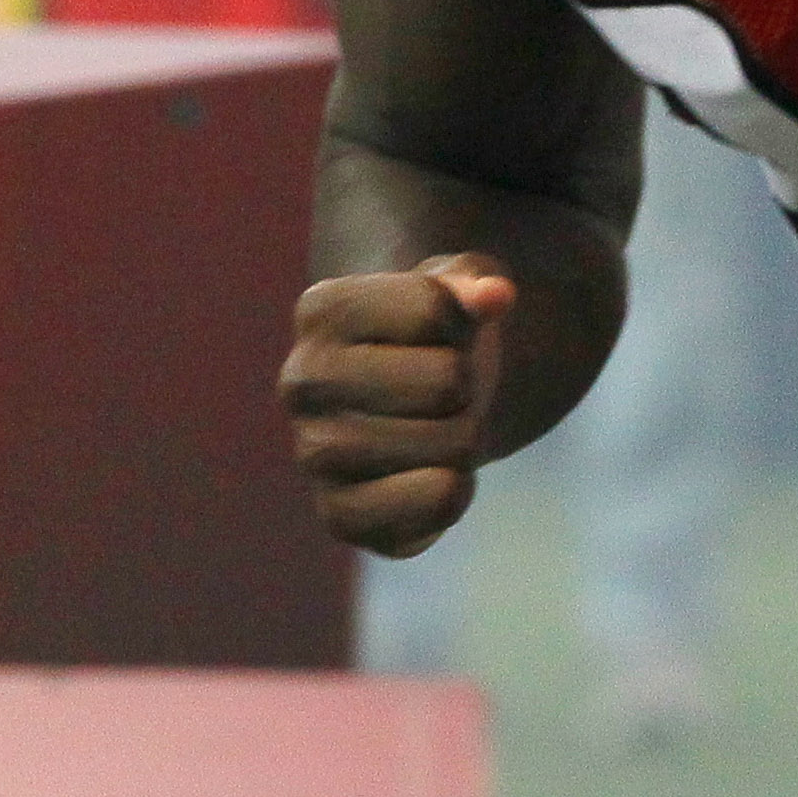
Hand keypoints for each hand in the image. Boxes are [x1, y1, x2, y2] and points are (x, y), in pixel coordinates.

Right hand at [279, 252, 515, 555]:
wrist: (411, 404)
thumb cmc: (434, 333)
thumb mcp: (457, 285)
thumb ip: (476, 280)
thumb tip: (496, 296)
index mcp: (320, 310)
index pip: (435, 308)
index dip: (461, 320)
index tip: (435, 331)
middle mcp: (302, 381)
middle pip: (446, 382)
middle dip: (466, 385)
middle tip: (440, 390)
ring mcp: (313, 454)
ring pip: (449, 445)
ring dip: (465, 437)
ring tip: (435, 427)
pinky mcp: (340, 516)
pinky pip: (435, 504)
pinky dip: (458, 490)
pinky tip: (436, 474)